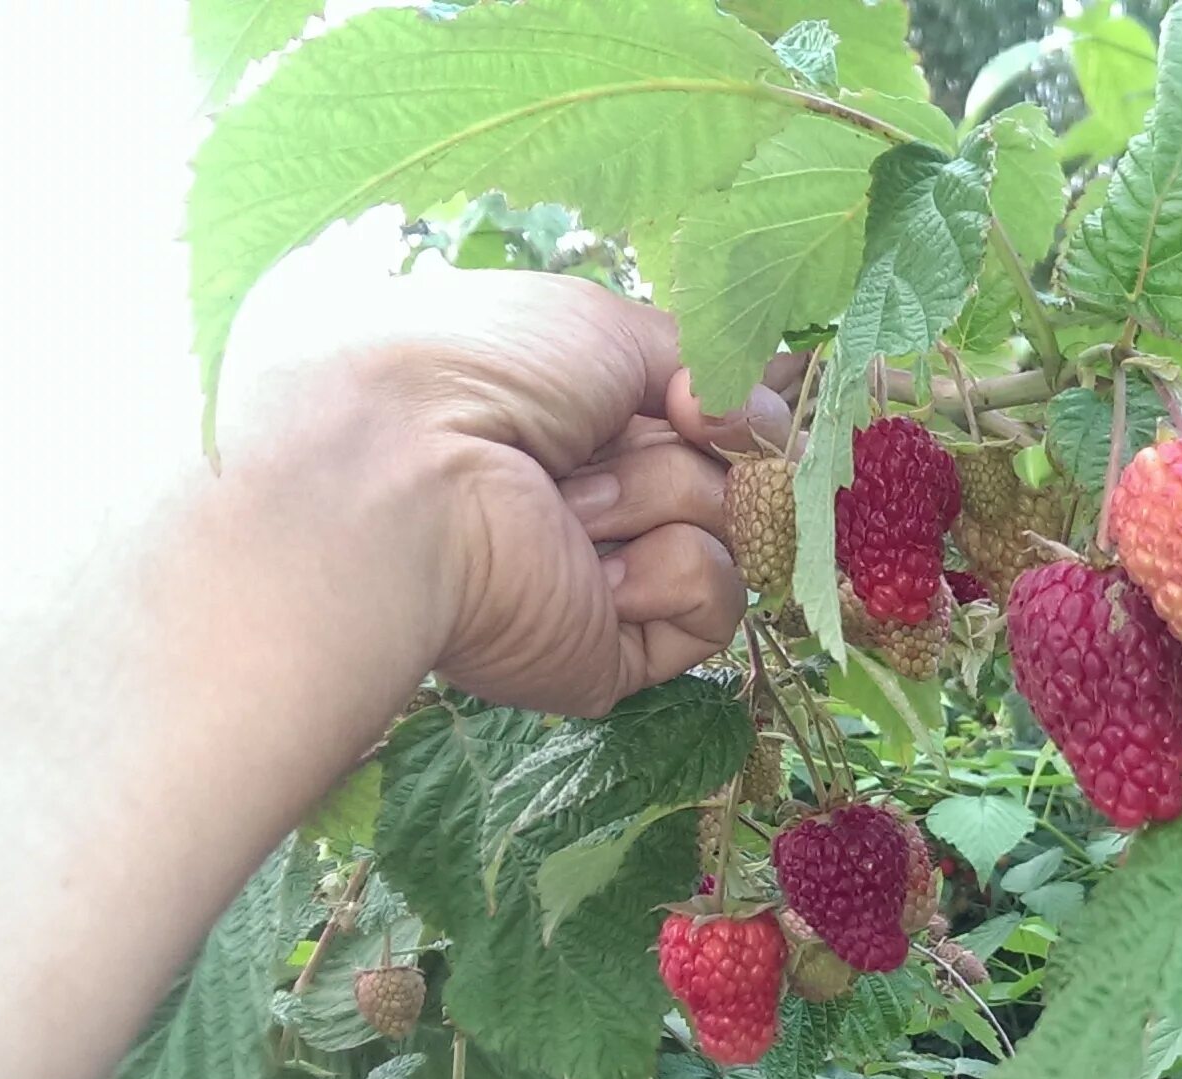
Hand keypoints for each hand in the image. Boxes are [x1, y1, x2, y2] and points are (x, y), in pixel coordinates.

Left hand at [219, 264, 779, 716]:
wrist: (409, 474)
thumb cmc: (482, 370)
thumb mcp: (605, 324)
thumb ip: (708, 362)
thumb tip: (772, 417)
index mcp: (574, 414)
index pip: (701, 414)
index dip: (728, 404)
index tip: (718, 394)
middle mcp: (589, 494)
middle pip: (725, 466)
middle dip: (689, 443)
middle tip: (605, 438)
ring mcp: (603, 576)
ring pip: (725, 526)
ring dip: (659, 498)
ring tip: (565, 503)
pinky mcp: (616, 650)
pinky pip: (713, 602)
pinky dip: (670, 572)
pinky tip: (593, 568)